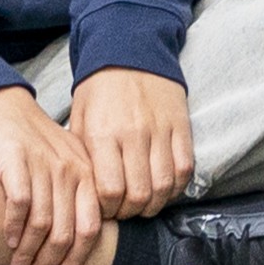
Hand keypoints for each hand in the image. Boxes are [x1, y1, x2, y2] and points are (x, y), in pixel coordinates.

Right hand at [0, 89, 105, 264]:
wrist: (5, 109)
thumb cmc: (35, 145)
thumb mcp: (65, 167)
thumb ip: (74, 199)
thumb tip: (72, 247)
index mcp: (88, 176)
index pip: (90, 229)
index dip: (77, 260)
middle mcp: (71, 172)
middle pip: (66, 233)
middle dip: (49, 264)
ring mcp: (45, 167)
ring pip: (42, 225)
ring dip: (27, 253)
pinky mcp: (17, 161)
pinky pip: (19, 204)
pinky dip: (13, 228)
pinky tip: (6, 241)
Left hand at [64, 66, 192, 218]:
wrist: (131, 53)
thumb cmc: (99, 92)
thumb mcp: (78, 121)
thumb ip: (84, 157)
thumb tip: (87, 194)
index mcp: (101, 135)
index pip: (108, 191)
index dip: (107, 210)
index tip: (105, 210)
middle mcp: (133, 135)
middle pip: (138, 194)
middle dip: (130, 212)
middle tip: (124, 210)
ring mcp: (160, 130)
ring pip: (164, 186)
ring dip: (154, 204)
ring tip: (144, 203)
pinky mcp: (181, 126)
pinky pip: (185, 168)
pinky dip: (176, 186)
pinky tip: (164, 188)